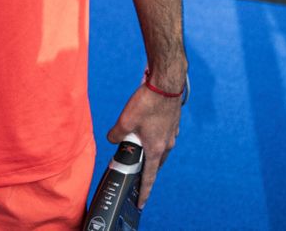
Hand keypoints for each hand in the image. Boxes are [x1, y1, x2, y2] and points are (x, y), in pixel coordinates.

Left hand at [107, 70, 184, 213]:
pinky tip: (146, 129)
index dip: (144, 191)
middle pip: (156, 164)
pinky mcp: (173, 122)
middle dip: (147, 171)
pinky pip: (163, 135)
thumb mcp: (125, 120)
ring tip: (139, 149)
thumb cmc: (148, 102)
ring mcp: (172, 133)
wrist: (166, 83)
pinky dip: (155, 137)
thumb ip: (116, 134)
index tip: (141, 203)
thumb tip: (112, 139)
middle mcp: (167, 144)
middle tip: (137, 174)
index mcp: (156, 149)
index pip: (149, 177)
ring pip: (160, 149)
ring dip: (151, 152)